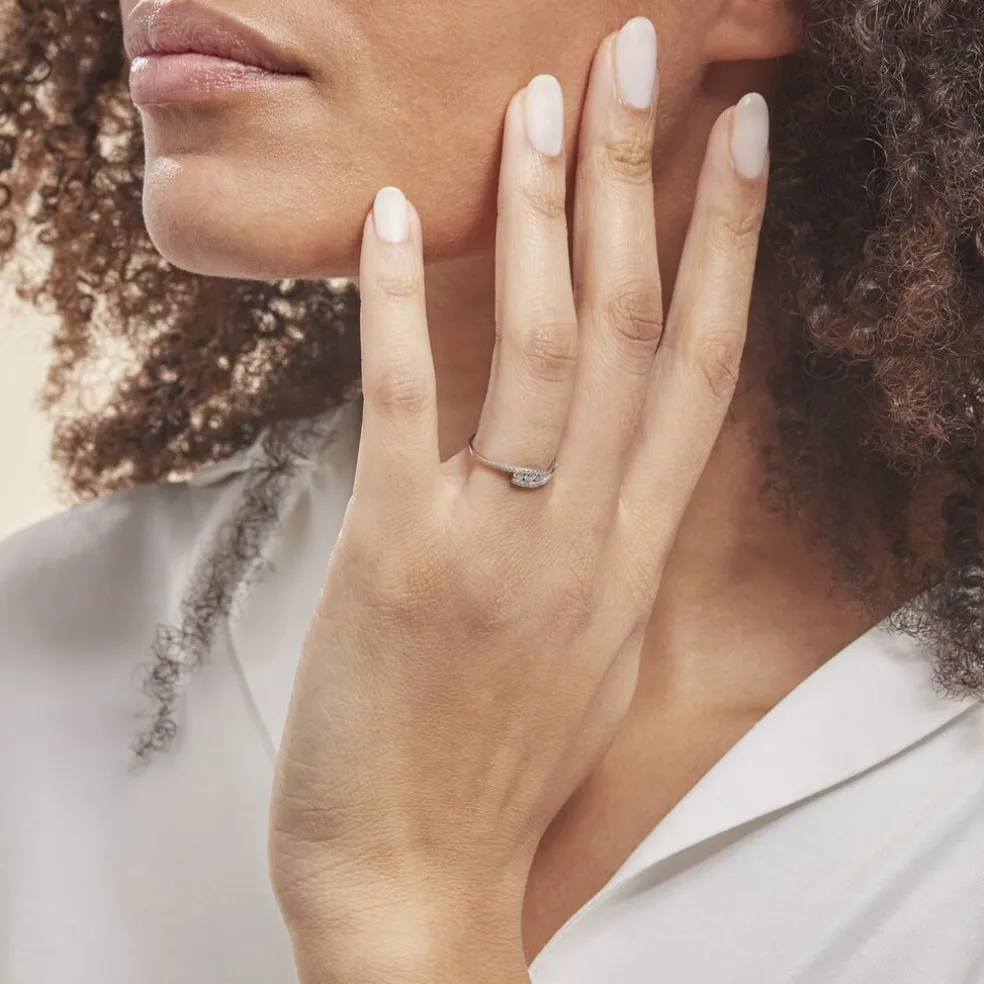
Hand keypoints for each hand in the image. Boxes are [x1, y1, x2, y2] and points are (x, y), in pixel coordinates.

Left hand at [269, 17, 768, 983]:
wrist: (419, 879)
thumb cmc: (499, 765)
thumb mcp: (586, 650)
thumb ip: (602, 548)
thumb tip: (593, 463)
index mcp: (636, 553)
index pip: (702, 369)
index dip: (727, 247)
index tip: (742, 144)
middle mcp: (586, 535)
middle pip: (630, 325)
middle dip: (641, 183)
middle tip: (636, 62)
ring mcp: (496, 545)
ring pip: (538, 346)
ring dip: (539, 215)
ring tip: (538, 107)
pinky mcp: (396, 557)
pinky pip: (406, 404)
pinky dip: (398, 302)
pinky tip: (392, 213)